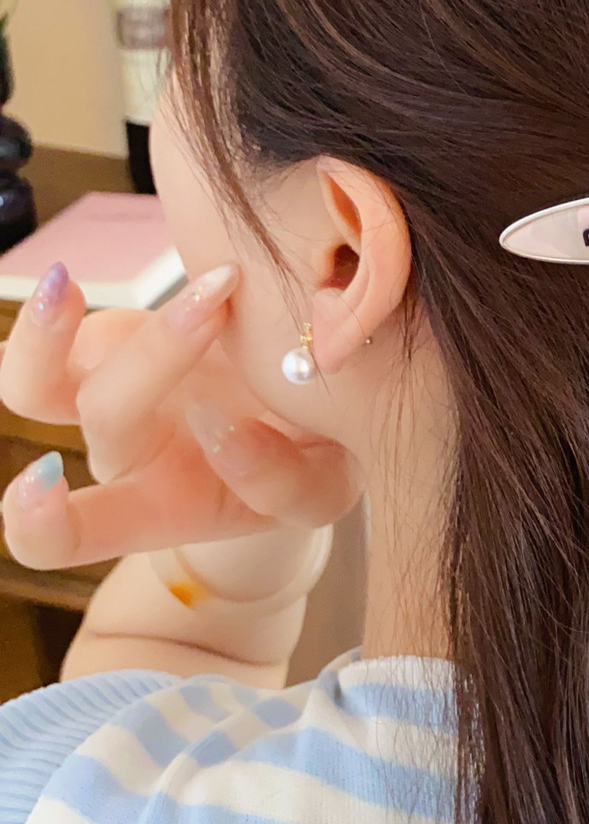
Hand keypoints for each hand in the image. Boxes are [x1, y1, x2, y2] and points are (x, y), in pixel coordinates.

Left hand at [0, 261, 361, 570]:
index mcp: (168, 508)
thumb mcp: (323, 486)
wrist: (310, 404)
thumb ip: (285, 483)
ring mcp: (106, 395)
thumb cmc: (317, 454)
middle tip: (223, 305)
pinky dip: (47, 312)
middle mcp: (127, 455)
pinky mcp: (107, 342)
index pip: (67, 541)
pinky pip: (53, 330)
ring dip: (44, 337)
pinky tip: (68, 282)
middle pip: (105, 417)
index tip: (46, 479)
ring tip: (72, 288)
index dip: (39, 522)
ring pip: (31, 384)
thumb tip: (223, 425)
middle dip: (160, 355)